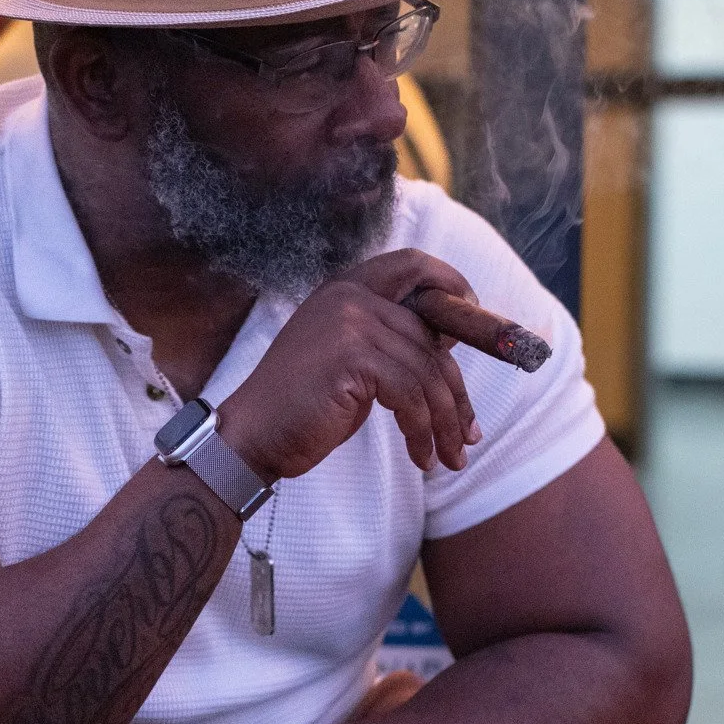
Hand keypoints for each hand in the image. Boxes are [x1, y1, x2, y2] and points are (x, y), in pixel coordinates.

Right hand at [220, 249, 482, 481]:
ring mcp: (350, 322)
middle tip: (468, 437)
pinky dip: (422, 432)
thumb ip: (390, 342)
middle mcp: (349, 295)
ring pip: (427, 373)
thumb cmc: (303, 407)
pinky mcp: (351, 357)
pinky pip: (411, 395)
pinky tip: (420, 457)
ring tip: (447, 459)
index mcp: (347, 288)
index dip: (453, 288)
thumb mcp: (351, 362)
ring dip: (444, 423)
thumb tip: (451, 345)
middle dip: (456, 393)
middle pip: (432, 337)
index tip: (473, 331)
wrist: (250, 437)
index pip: (415, 265)